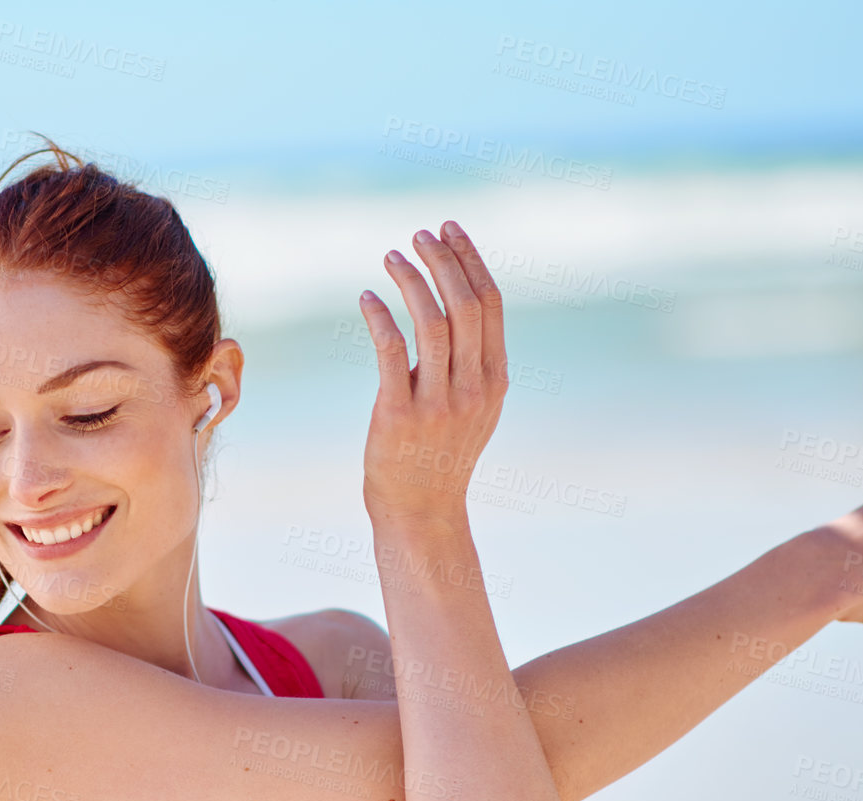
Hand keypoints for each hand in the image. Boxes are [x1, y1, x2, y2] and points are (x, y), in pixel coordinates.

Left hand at [357, 221, 508, 525]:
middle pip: (465, 305)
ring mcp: (437, 403)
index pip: (489, 304)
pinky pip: (390, 351)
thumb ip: (474, 361)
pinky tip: (368, 298)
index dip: (470, 260)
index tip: (448, 230)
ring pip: (432, 323)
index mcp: (494, 379)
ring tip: (392, 255)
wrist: (421, 509)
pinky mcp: (398, 414)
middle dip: (442, 260)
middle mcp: (472, 388)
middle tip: (419, 234)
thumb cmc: (442, 453)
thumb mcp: (475, 406)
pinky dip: (380, 317)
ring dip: (412, 281)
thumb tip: (458, 301)